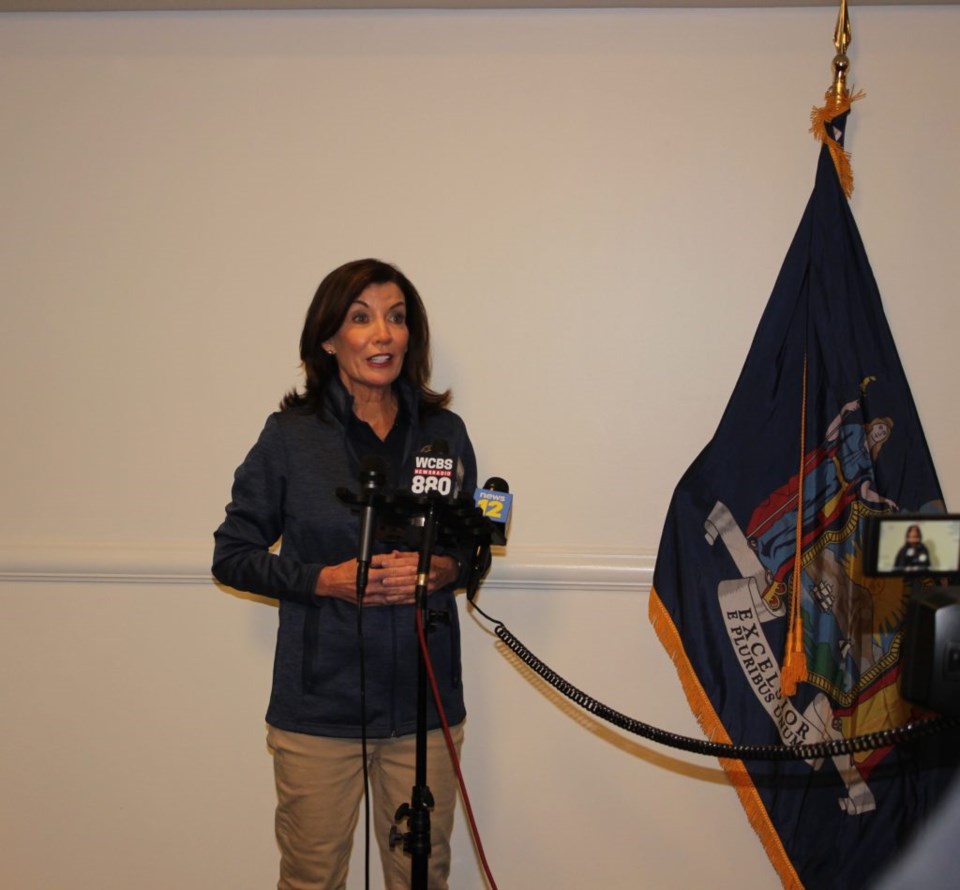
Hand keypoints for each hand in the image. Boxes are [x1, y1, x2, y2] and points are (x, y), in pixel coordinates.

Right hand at [315, 551, 458, 605]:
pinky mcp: (371, 603)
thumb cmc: (347, 570)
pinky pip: (388, 602)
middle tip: (423, 579)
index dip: (404, 570)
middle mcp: (371, 587)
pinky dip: (400, 601)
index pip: (390, 572)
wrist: (332, 583)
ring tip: (420, 589)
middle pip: (394, 584)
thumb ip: (380, 559)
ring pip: (393, 595)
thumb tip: (395, 556)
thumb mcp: (363, 560)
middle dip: (410, 581)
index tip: (415, 568)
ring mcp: (371, 597)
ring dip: (408, 593)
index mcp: (369, 575)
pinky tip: (409, 599)